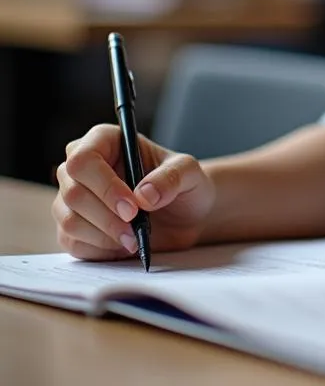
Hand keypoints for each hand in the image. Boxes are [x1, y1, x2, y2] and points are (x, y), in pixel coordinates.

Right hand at [53, 124, 214, 259]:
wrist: (185, 216)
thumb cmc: (184, 185)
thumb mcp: (189, 173)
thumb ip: (172, 177)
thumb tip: (144, 194)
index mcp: (106, 141)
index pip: (84, 159)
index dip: (104, 185)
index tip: (132, 207)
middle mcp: (83, 168)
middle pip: (72, 193)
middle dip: (106, 217)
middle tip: (135, 229)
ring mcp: (72, 199)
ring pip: (69, 221)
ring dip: (104, 235)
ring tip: (134, 239)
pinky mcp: (71, 228)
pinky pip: (72, 243)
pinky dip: (99, 249)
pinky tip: (123, 244)